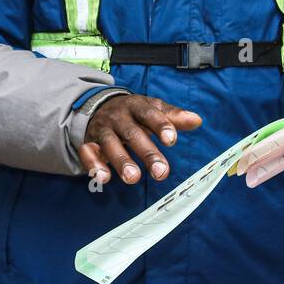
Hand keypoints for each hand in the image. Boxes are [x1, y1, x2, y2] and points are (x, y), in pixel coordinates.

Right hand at [79, 94, 200, 184]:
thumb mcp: (152, 109)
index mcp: (137, 106)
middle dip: (146, 153)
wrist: (99, 106)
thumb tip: (196, 120)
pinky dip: (93, 165)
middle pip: (132, 133)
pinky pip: (87, 153)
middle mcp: (119, 116)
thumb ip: (172, 117)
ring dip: (121, 161)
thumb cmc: (134, 113)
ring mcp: (103, 129)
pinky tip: (103, 178)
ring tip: (133, 178)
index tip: (172, 140)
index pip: (150, 113)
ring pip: (110, 144)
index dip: (161, 126)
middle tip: (161, 172)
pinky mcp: (89, 143)